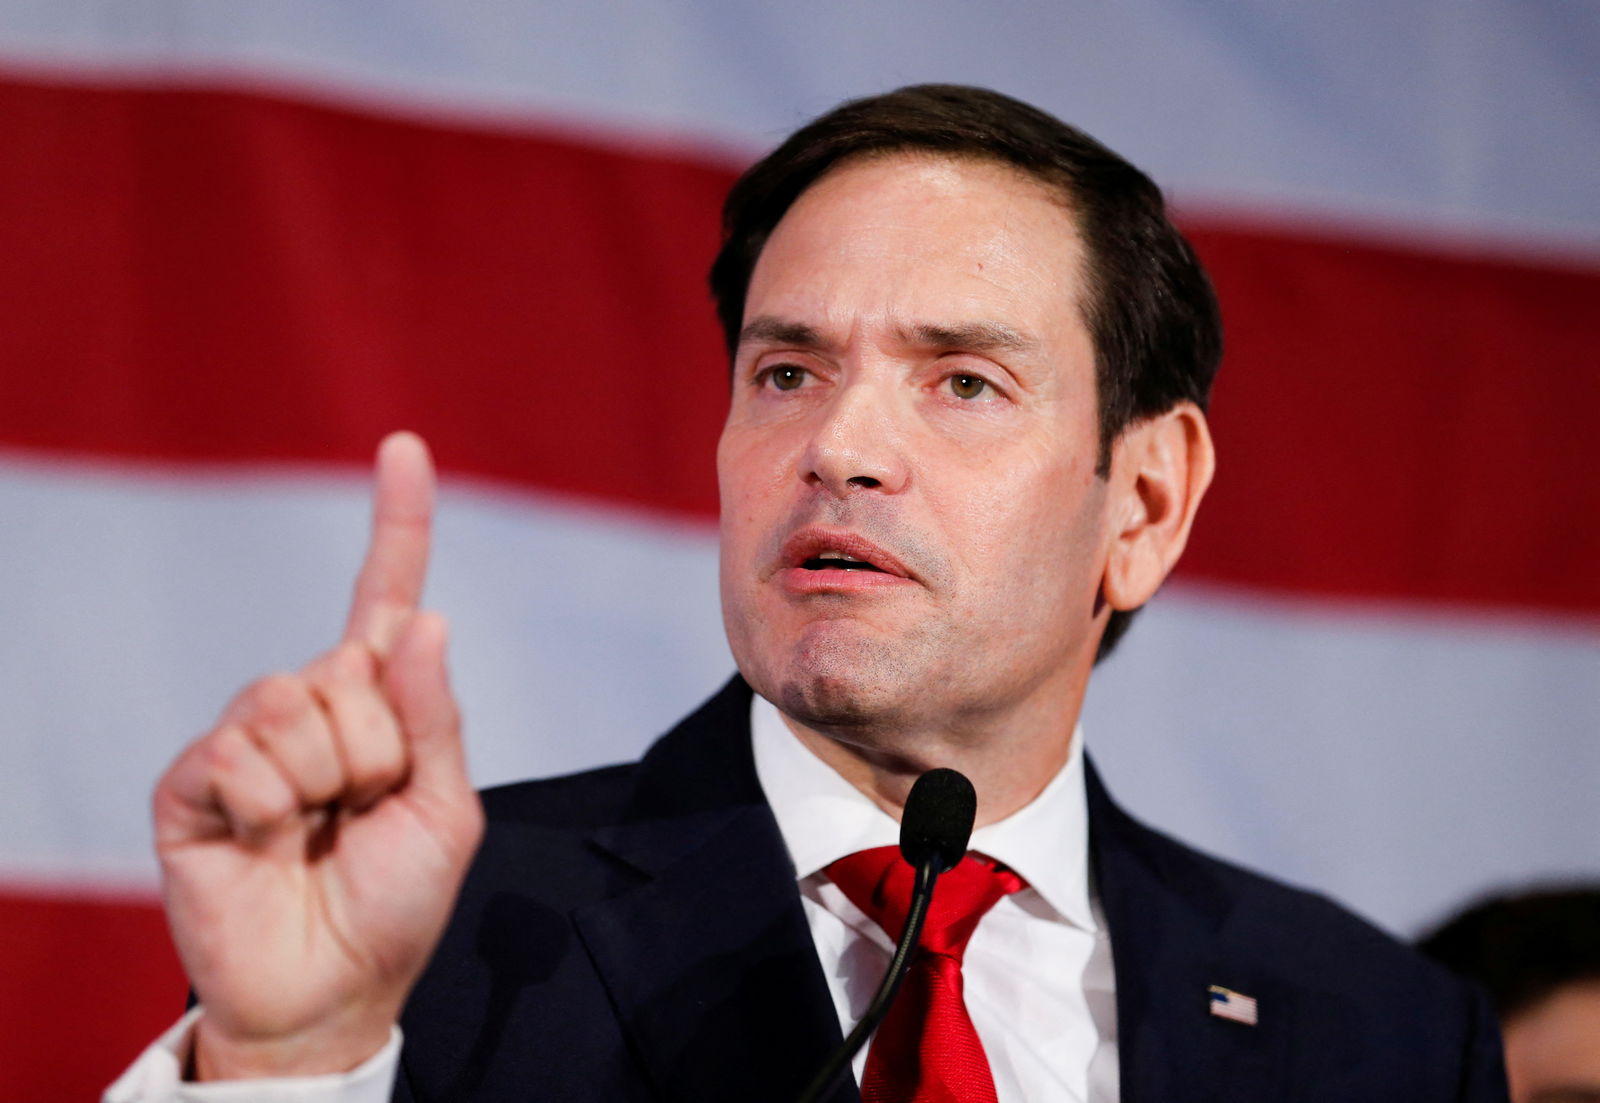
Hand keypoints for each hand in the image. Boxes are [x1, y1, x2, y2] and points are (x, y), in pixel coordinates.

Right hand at [152, 432, 484, 1078]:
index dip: (398, 522)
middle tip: (364, 811)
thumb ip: (432, 718)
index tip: (404, 445)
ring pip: (294, 701)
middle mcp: (311, 704)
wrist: (330, 989)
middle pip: (349, 665)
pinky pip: (238, 754)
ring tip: (315, 829)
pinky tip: (264, 842)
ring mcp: (248, 738)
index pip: (384, 596)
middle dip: (378, 750)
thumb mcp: (445, 811)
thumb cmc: (395, 902)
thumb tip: (425, 621)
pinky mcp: (193, 780)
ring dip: (325, 779)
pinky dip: (264, 807)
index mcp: (378, 704)